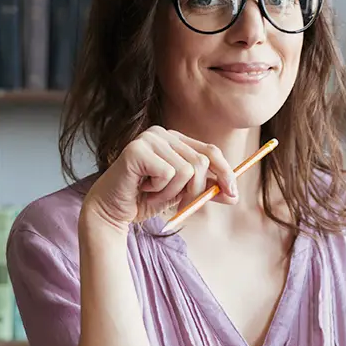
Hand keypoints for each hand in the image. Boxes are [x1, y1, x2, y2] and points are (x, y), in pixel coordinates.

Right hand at [80, 126, 237, 235]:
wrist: (112, 212)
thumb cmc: (145, 200)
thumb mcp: (182, 195)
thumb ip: (206, 191)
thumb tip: (234, 195)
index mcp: (175, 139)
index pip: (210, 151)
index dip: (225, 173)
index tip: (233, 195)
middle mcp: (162, 133)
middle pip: (201, 162)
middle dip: (194, 191)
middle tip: (177, 203)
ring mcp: (148, 139)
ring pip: (186, 171)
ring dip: (172, 193)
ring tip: (153, 193)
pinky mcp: (137, 150)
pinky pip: (168, 174)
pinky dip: (159, 191)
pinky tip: (143, 188)